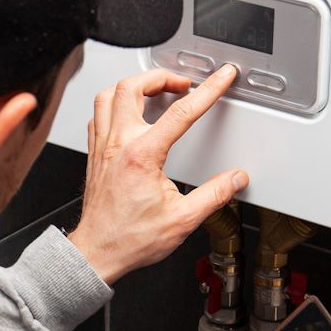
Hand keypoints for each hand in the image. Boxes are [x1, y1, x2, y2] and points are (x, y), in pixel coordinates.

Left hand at [66, 65, 249, 283]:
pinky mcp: (94, 155)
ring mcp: (102, 147)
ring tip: (153, 89)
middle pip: (132, 87)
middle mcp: (118, 145)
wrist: (97, 253)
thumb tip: (236, 179)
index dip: (208, 90)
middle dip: (161, 77)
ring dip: (133, 85)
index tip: (221, 78)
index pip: (181, 111)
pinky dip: (113, 104)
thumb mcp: (182, 219)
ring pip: (108, 95)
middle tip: (181, 83)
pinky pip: (98, 115)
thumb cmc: (129, 239)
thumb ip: (214, 195)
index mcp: (142, 156)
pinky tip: (126, 112)